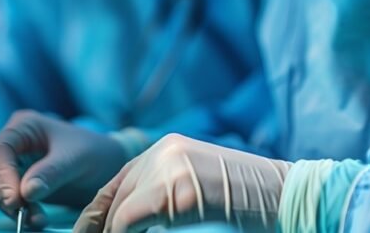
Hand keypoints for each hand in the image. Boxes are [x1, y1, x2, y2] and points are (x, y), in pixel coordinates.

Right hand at [0, 110, 129, 229]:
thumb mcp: (77, 159)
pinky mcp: (19, 182)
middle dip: (3, 195)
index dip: (3, 176)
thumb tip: (25, 192)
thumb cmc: (94, 153)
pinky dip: (18, 211)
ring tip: (36, 221)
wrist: (108, 166)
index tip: (15, 201)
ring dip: (10, 207)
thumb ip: (51, 173)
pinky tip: (36, 220)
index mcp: (24, 126)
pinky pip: (8, 198)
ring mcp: (14, 163)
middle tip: (23, 215)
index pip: (0, 150)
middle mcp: (13, 142)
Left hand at [74, 134, 291, 232]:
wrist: (284, 193)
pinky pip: (131, 218)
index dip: (99, 210)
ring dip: (112, 232)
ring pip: (120, 208)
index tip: (85, 231)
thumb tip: (125, 219)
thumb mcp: (197, 187)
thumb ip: (166, 193)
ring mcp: (170, 166)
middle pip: (115, 192)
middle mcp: (164, 150)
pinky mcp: (177, 189)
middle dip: (99, 224)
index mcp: (168, 146)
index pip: (120, 179)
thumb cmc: (246, 199)